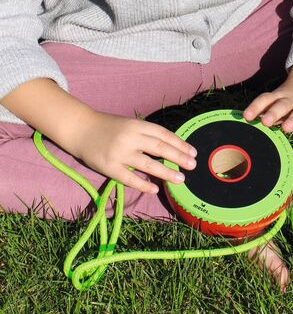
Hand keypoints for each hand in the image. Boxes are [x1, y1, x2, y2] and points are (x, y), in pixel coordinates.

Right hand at [70, 110, 196, 194]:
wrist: (80, 129)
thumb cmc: (108, 127)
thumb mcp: (129, 124)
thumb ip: (146, 134)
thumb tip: (170, 148)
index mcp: (136, 125)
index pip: (163, 134)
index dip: (179, 143)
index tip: (192, 152)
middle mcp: (130, 138)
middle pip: (159, 148)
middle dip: (178, 157)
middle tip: (193, 165)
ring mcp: (119, 153)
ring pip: (148, 164)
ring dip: (166, 172)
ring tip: (180, 179)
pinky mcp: (109, 167)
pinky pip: (130, 178)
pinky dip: (143, 184)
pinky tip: (155, 189)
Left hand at [243, 61, 292, 150]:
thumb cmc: (287, 101)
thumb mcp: (276, 101)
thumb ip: (264, 112)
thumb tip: (246, 127)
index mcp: (278, 96)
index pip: (266, 99)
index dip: (256, 106)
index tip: (246, 116)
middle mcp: (291, 101)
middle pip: (283, 105)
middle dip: (274, 113)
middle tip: (265, 122)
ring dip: (292, 120)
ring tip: (285, 129)